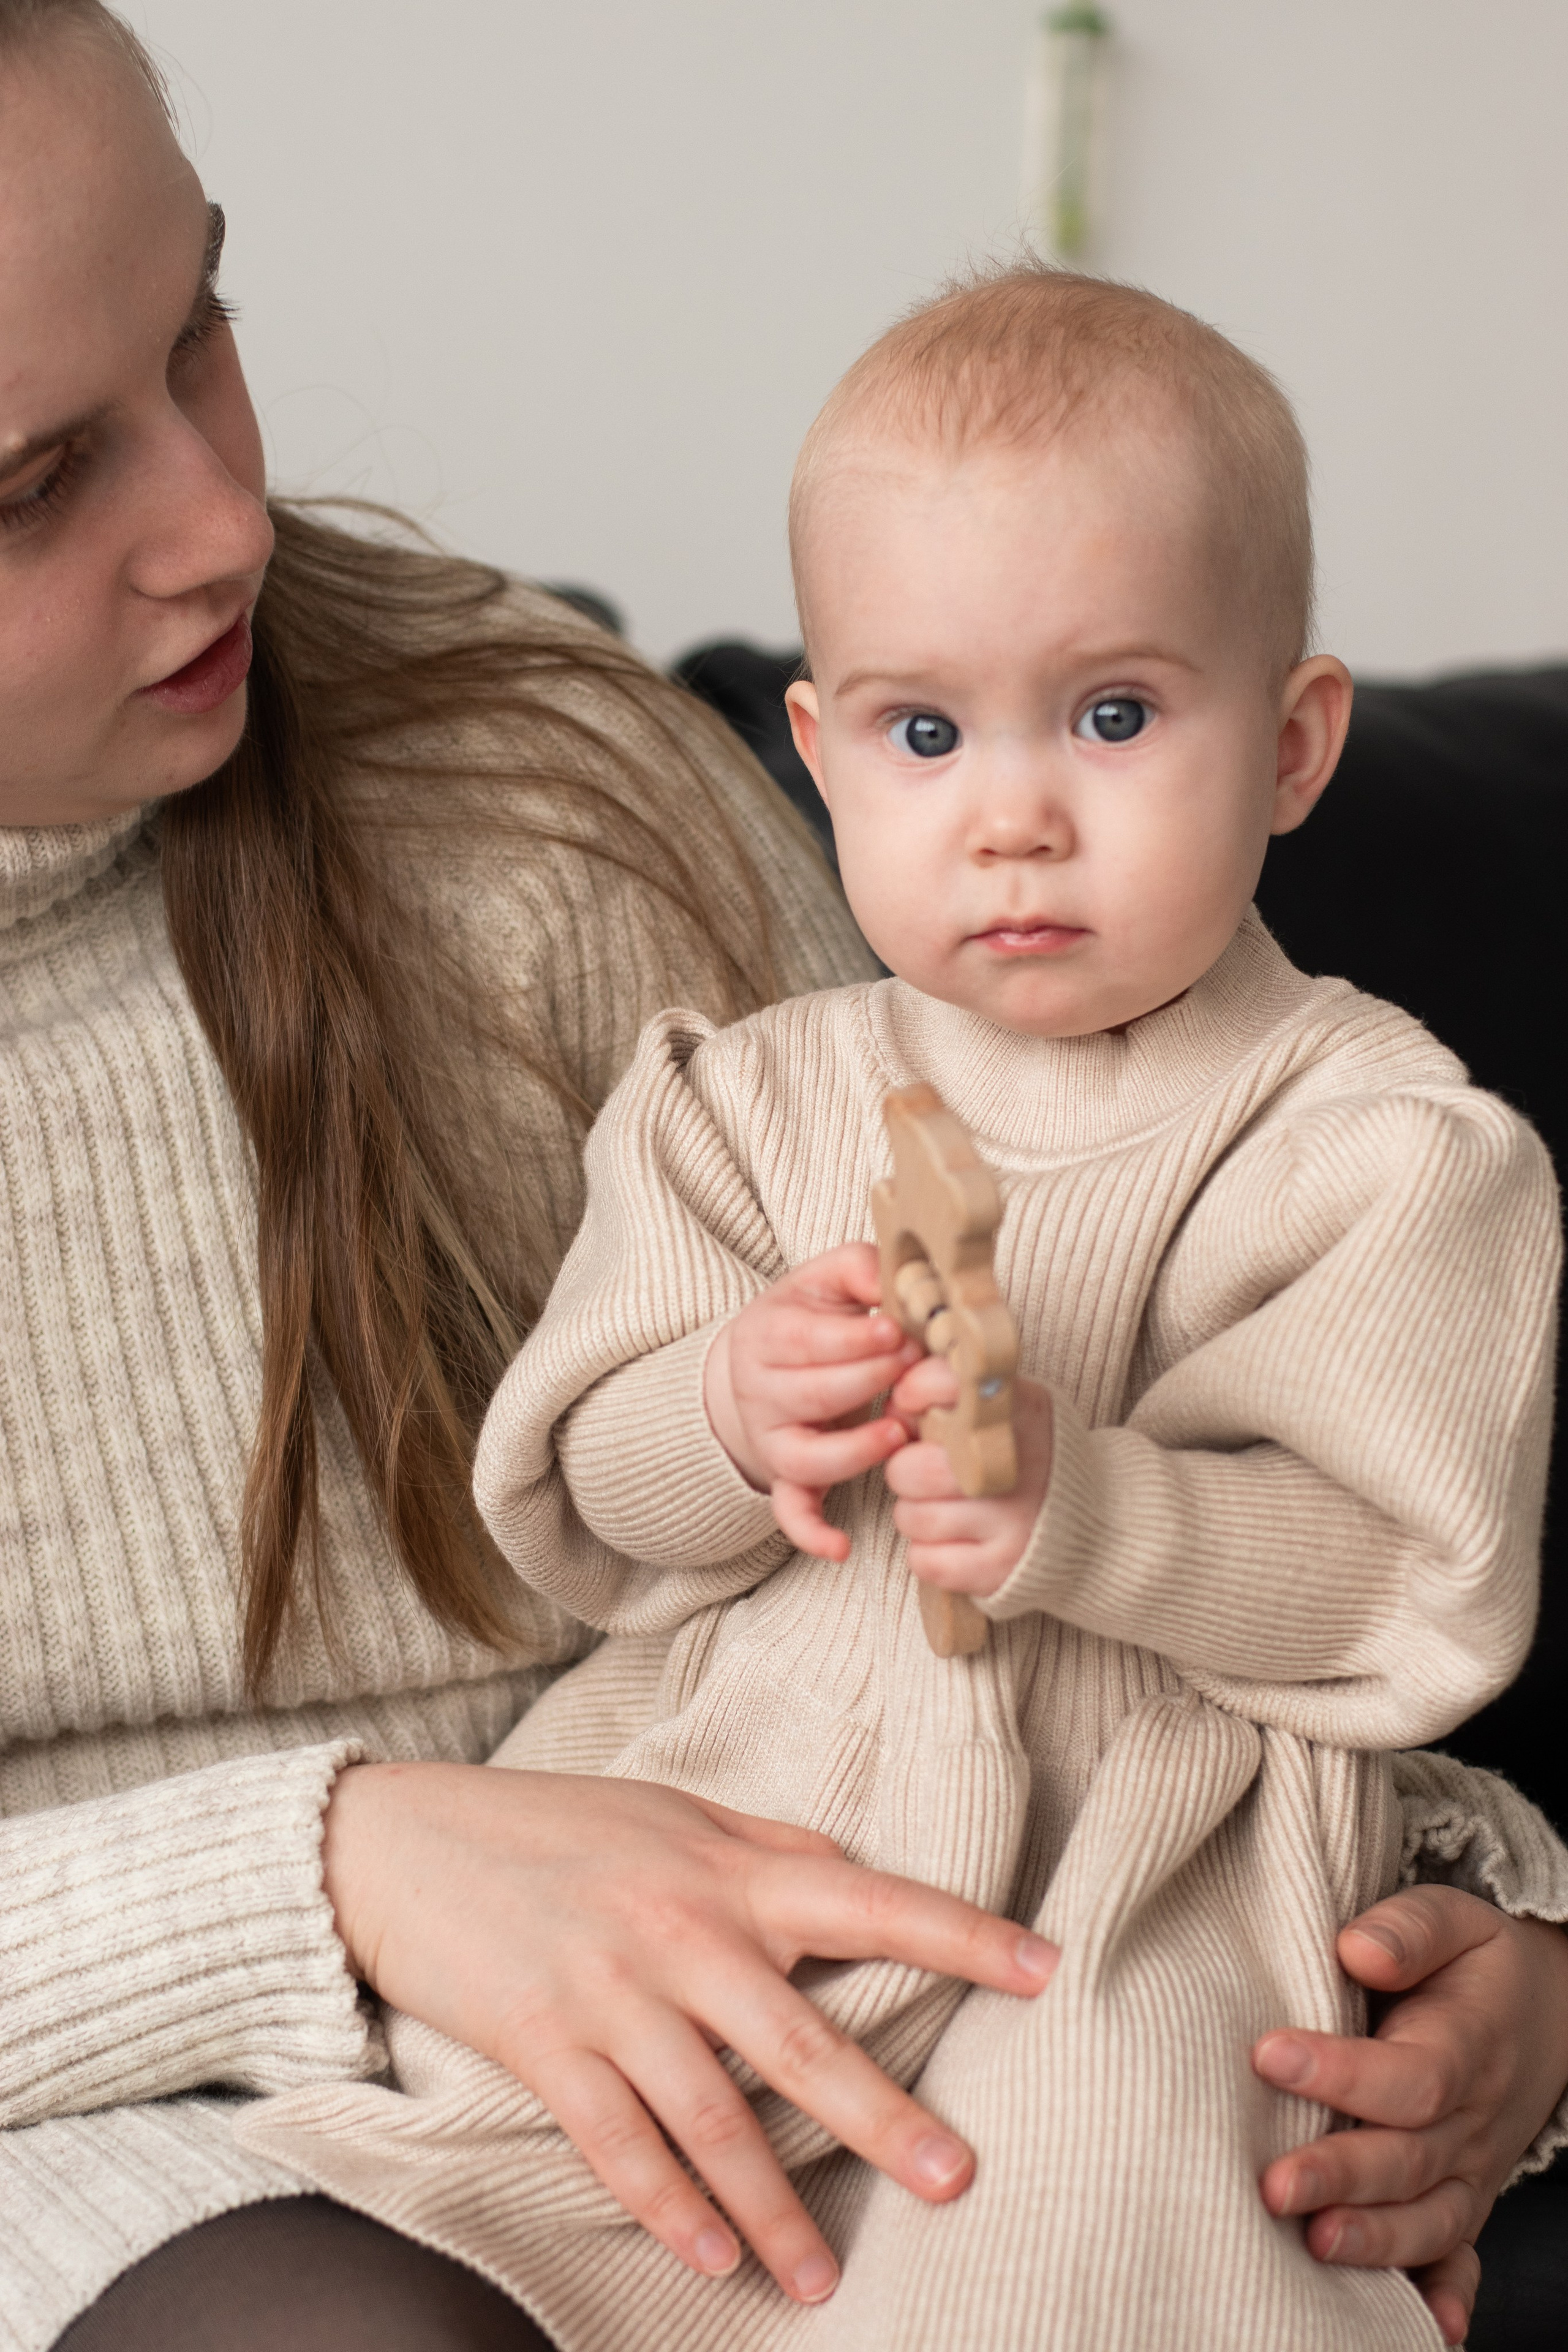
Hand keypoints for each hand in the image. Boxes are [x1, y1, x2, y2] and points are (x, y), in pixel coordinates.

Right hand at [322, 1760, 1057, 2303]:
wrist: (399, 1840)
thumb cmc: (550, 1825)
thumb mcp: (671, 1815)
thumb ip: (768, 1848)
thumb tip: (855, 1876)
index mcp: (727, 1868)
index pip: (868, 1901)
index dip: (962, 1934)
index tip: (1047, 1971)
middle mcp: (681, 1928)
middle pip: (803, 2038)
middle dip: (885, 2115)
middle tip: (958, 2179)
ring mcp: (610, 1989)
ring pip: (714, 2116)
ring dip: (772, 2206)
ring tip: (821, 2280)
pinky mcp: (543, 2042)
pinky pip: (619, 2143)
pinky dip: (668, 2209)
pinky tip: (711, 2259)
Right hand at [703, 1243, 919, 1557]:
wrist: (759, 1364)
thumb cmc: (808, 1318)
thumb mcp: (825, 1280)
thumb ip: (859, 1269)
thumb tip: (897, 1279)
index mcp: (765, 1335)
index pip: (806, 1342)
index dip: (856, 1341)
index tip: (899, 1333)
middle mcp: (761, 1392)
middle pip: (811, 1396)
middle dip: (869, 1383)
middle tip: (914, 1372)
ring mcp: (772, 1440)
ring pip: (805, 1457)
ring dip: (854, 1452)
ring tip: (898, 1435)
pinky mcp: (784, 1479)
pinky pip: (791, 1513)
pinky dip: (812, 1533)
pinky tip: (842, 1547)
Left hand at [883, 1356, 1053, 1595]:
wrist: (1099, 1524)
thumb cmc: (1033, 1459)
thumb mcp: (1012, 1409)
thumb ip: (956, 1394)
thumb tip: (896, 1407)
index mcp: (1022, 1414)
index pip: (944, 1384)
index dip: (917, 1391)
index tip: (910, 1403)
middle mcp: (1017, 1468)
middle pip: (910, 1468)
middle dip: (907, 1470)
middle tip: (930, 1473)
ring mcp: (1010, 1524)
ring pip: (911, 1517)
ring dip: (917, 1513)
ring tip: (947, 1507)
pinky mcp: (999, 1571)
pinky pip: (925, 1561)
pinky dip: (928, 1553)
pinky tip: (956, 1540)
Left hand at [1254, 1883, 1567, 2345]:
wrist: (1546, 2015)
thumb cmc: (1475, 1964)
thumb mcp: (1454, 1919)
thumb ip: (1408, 1929)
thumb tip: (1357, 1947)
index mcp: (1464, 2048)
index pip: (1407, 2076)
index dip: (1340, 2072)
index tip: (1267, 2054)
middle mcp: (1470, 2122)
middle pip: (1408, 2159)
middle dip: (1341, 2176)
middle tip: (1272, 2184)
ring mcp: (1469, 2171)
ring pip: (1427, 2219)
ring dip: (1375, 2241)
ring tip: (1315, 2244)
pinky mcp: (1462, 2200)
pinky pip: (1459, 2257)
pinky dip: (1445, 2295)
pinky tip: (1427, 2330)